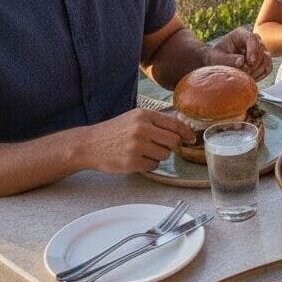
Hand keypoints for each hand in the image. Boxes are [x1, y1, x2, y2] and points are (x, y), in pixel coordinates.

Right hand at [78, 109, 193, 173]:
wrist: (89, 144)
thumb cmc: (115, 131)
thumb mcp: (134, 118)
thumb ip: (156, 122)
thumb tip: (182, 131)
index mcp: (144, 115)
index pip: (175, 124)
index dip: (186, 133)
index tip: (191, 138)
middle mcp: (141, 128)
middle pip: (173, 141)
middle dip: (171, 146)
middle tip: (159, 146)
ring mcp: (137, 146)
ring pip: (165, 154)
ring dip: (158, 156)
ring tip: (143, 151)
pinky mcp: (132, 161)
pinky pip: (154, 165)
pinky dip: (148, 164)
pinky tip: (136, 159)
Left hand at [207, 28, 271, 79]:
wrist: (219, 61)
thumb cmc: (217, 57)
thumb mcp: (217, 58)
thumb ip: (228, 59)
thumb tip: (241, 61)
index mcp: (241, 34)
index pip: (252, 38)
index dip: (253, 50)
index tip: (250, 62)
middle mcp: (253, 40)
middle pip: (262, 50)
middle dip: (254, 64)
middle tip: (245, 73)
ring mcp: (260, 49)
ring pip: (267, 60)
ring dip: (258, 71)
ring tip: (246, 76)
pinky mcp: (263, 59)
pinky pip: (268, 68)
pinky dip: (261, 75)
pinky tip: (251, 78)